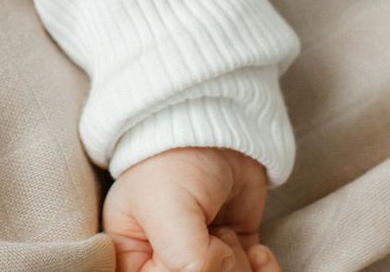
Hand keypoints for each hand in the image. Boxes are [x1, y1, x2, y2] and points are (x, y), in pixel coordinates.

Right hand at [103, 146, 278, 271]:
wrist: (214, 132)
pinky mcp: (235, 261)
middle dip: (214, 268)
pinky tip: (258, 251)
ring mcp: (203, 266)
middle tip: (210, 235)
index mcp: (131, 260)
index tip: (180, 249)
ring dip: (236, 263)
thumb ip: (185, 259)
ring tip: (222, 230)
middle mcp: (164, 267)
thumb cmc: (172, 163)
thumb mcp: (167, 209)